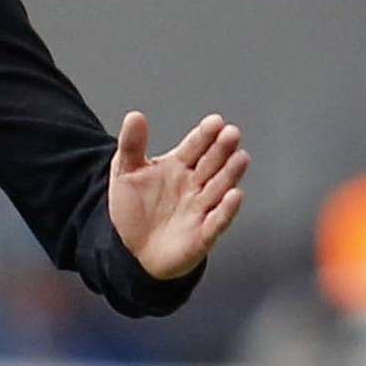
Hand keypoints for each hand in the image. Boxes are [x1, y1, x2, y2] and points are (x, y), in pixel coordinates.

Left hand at [108, 111, 248, 279]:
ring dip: (230, 173)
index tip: (215, 122)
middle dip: (221, 149)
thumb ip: (131, 144)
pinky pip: (217, 220)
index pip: (194, 147)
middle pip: (211, 163)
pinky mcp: (203, 234)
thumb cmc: (135, 209)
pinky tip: (234, 195)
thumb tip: (134, 115)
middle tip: (231, 133)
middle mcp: (194, 185)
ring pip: (219, 188)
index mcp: (178, 167)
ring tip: (240, 157)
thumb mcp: (125, 171)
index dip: (204, 135)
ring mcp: (200, 208)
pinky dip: (226, 209)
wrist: (132, 251)